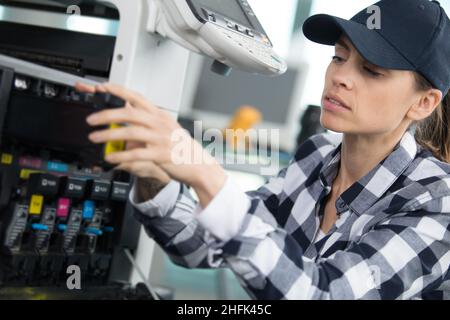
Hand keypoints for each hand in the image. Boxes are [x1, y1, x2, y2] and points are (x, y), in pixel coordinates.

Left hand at [76, 82, 226, 207]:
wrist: (199, 164)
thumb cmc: (183, 148)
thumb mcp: (167, 129)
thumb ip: (149, 122)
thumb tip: (129, 115)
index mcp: (160, 116)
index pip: (138, 98)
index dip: (120, 91)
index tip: (104, 87)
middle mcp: (160, 124)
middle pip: (130, 114)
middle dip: (106, 115)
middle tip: (91, 120)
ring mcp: (161, 139)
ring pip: (130, 132)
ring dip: (108, 135)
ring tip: (95, 138)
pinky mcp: (160, 155)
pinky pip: (136, 153)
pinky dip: (120, 155)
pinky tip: (110, 157)